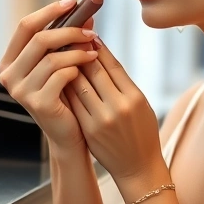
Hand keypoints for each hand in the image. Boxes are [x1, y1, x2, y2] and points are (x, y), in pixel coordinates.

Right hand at [0, 0, 98, 155]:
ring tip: (94, 51)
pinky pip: (60, 75)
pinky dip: (77, 68)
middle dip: (69, 30)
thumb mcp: (64, 61)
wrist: (70, 133)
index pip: (25, 26)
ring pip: (52, 57)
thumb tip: (87, 14)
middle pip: (38, 39)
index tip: (73, 2)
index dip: (49, 11)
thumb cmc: (66, 95)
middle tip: (91, 32)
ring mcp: (20, 91)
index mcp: (10, 60)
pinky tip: (88, 69)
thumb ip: (70, 38)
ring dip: (78, 51)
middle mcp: (9, 75)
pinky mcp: (37, 103)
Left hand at [64, 38, 164, 183]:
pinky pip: (73, 102)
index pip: (112, 64)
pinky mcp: (88, 130)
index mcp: (134, 97)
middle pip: (93, 70)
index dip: (98, 48)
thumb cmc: (142, 131)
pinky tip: (61, 77)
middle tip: (70, 38)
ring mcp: (100, 119)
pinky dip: (66, 87)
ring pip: (78, 84)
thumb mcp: (141, 103)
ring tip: (62, 54)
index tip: (89, 36)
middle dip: (80, 52)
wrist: (138, 167)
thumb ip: (122, 81)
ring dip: (68, 67)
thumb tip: (102, 54)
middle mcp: (117, 107)